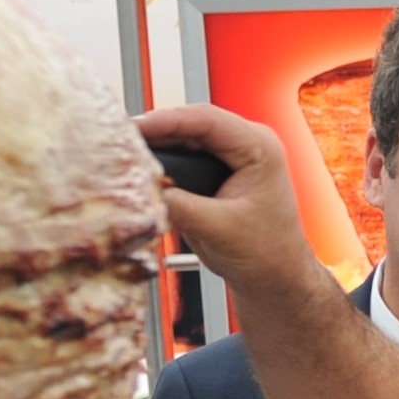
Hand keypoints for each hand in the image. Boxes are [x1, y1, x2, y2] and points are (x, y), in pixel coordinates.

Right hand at [132, 105, 317, 292]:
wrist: (275, 278)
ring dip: (159, 145)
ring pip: (186, 137)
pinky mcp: (221, 170)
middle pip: (192, 124)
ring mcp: (234, 156)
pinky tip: (145, 169)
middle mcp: (248, 144)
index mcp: (260, 148)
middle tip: (122, 139)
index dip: (166, 121)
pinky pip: (187, 155)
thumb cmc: (266, 254)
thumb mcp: (216, 230)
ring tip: (129, 152)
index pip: (206, 120)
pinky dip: (166, 162)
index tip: (135, 128)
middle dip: (157, 131)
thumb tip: (144, 190)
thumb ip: (178, 207)